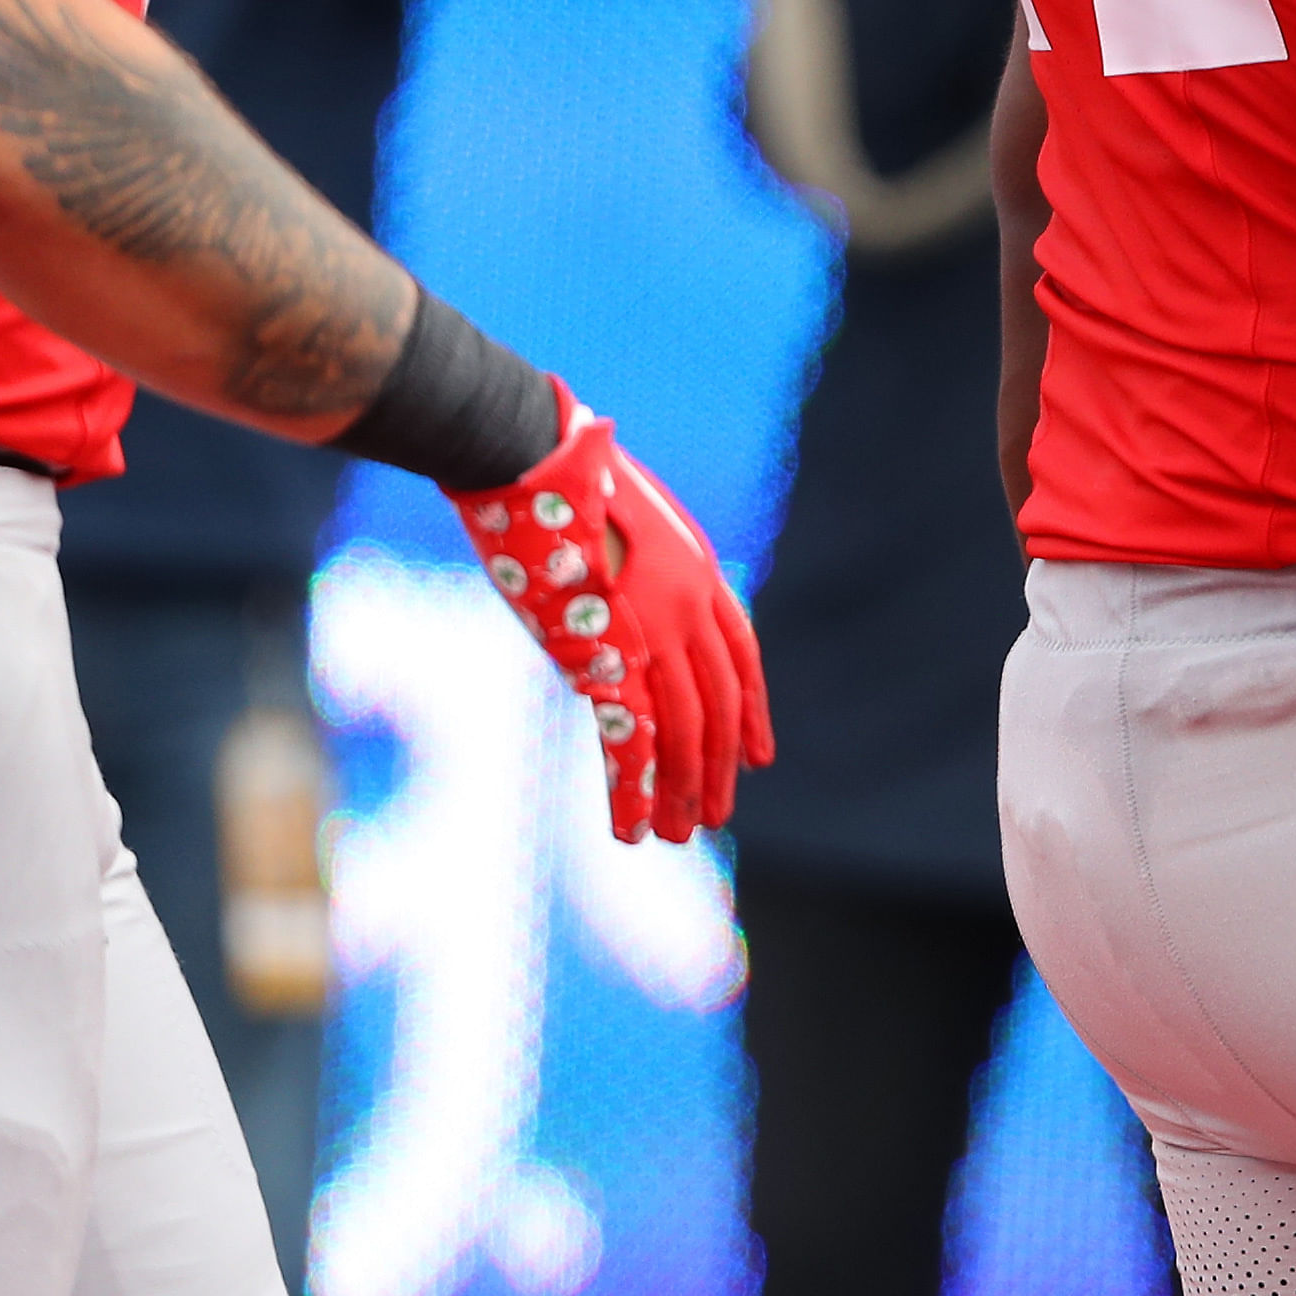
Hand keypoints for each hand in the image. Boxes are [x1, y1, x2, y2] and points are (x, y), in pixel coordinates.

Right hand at [446, 386, 774, 841]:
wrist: (536, 461)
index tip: (760, 755)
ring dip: (683, 789)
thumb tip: (627, 583)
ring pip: (684, 732)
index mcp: (700, 575)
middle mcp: (688, 610)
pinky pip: (628, 741)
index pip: (744, 658)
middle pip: (719, 705)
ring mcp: (651, 635)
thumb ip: (640, 563)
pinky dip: (631, 790)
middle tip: (717, 813)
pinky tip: (627, 829)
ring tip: (679, 834)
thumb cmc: (567, 476)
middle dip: (718, 765)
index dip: (753, 710)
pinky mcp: (605, 657)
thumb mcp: (626, 517)